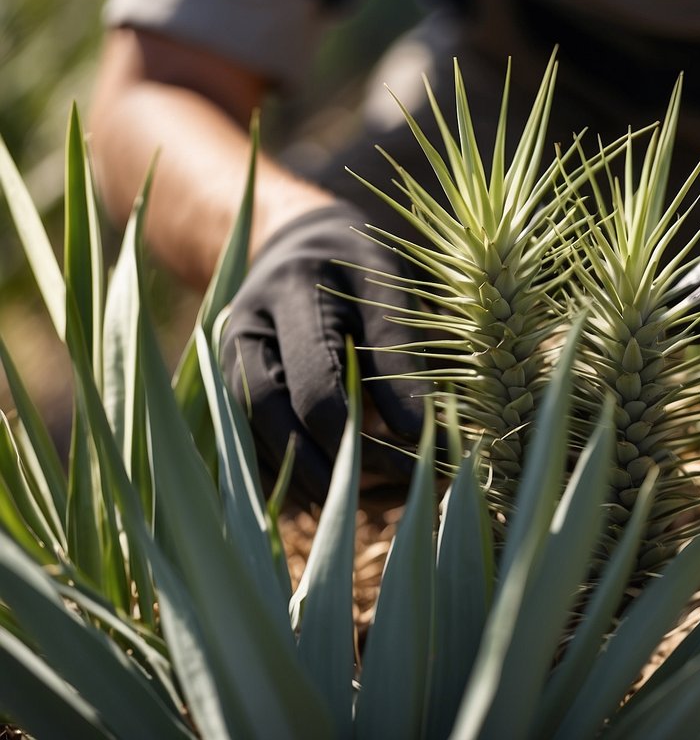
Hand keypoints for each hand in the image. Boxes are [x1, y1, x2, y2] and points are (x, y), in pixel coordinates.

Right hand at [221, 203, 425, 501]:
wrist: (298, 249)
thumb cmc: (361, 272)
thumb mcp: (390, 287)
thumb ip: (401, 352)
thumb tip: (424, 433)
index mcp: (298, 285)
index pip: (329, 363)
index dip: (387, 404)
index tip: (433, 440)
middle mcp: (251, 322)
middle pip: (279, 404)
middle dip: (342, 451)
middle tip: (404, 477)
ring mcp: (228, 359)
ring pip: (257, 432)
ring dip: (315, 475)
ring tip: (377, 494)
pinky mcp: (225, 390)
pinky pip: (250, 449)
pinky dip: (293, 479)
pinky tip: (340, 492)